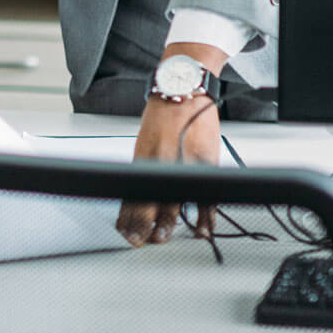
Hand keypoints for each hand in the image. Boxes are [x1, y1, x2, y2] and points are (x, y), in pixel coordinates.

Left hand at [118, 84, 223, 245]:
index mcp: (143, 159)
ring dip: (169, 226)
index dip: (129, 219)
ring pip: (176, 204)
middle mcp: (161, 164)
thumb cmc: (162, 116)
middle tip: (142, 241)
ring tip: (163, 239)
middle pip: (151, 204)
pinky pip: (207, 197)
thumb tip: (140, 192)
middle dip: (145, 227)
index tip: (126, 234)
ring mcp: (185, 165)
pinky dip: (205, 217)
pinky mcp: (206, 163)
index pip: (132, 196)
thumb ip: (145, 167)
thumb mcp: (145, 141)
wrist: (182, 91)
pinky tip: (202, 230)